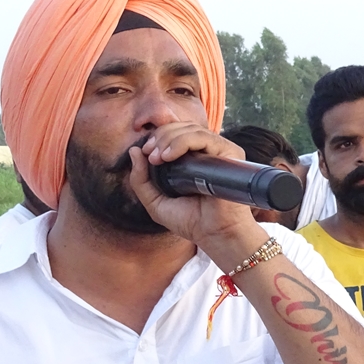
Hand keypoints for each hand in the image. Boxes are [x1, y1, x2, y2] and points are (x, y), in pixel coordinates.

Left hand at [128, 122, 255, 243]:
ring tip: (157, 158)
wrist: (215, 235)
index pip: (175, 132)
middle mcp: (206, 151)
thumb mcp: (155, 202)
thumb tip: (133, 150)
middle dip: (160, 137)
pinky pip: (204, 137)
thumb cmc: (191, 221)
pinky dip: (183, 141)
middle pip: (181, 127)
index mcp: (192, 158)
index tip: (145, 152)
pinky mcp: (229, 153)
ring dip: (169, 139)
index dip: (158, 136)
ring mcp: (219, 151)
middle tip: (150, 155)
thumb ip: (141, 180)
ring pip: (191, 129)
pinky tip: (168, 156)